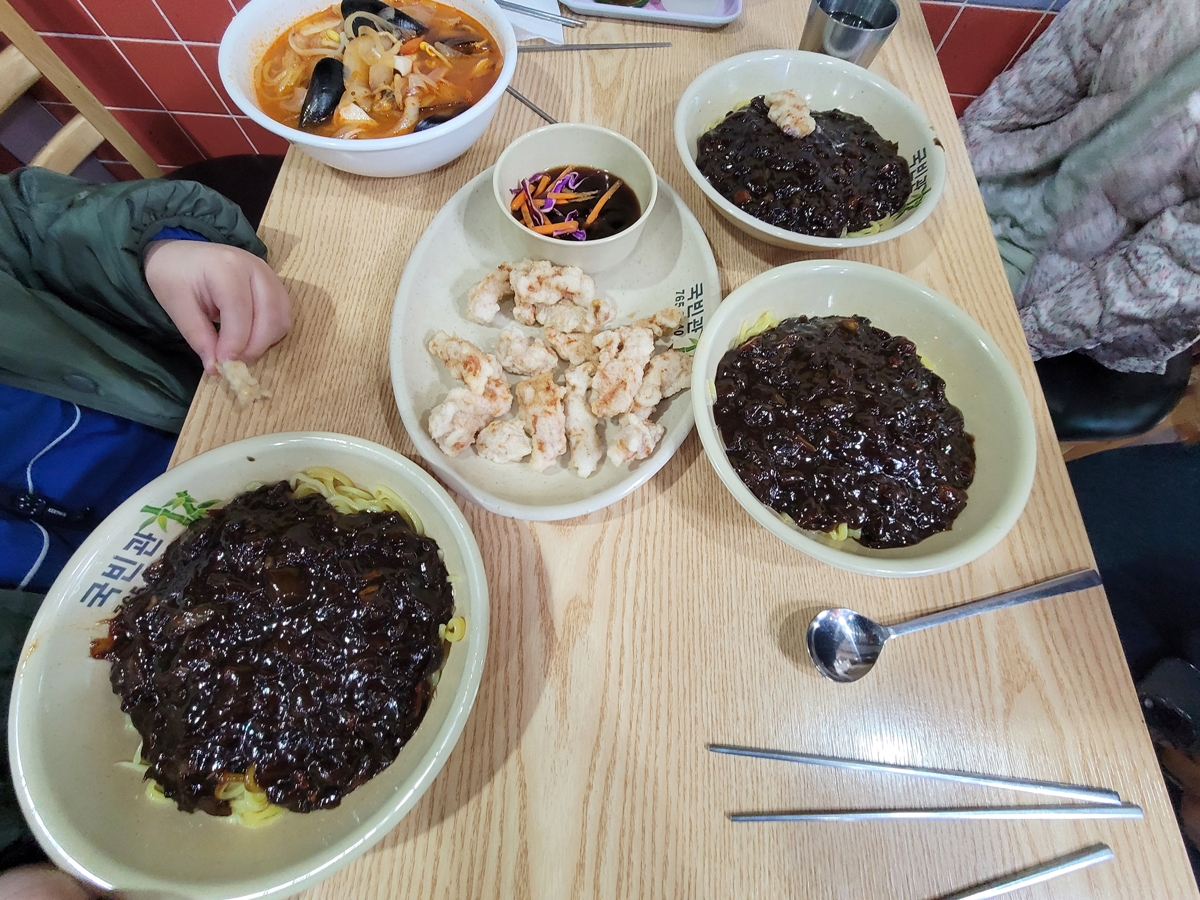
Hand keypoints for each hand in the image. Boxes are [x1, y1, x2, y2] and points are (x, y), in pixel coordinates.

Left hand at [144, 240, 291, 373]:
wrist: (182, 254)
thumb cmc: (176, 276)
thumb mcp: (176, 305)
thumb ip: (198, 336)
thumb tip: (216, 368)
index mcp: (226, 267)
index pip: (240, 308)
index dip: (235, 341)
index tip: (223, 364)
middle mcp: (255, 268)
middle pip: (269, 315)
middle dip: (254, 346)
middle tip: (233, 363)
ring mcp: (270, 276)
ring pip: (281, 319)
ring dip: (265, 343)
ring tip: (239, 351)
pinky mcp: (276, 287)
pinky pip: (283, 318)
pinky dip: (270, 335)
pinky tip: (250, 339)